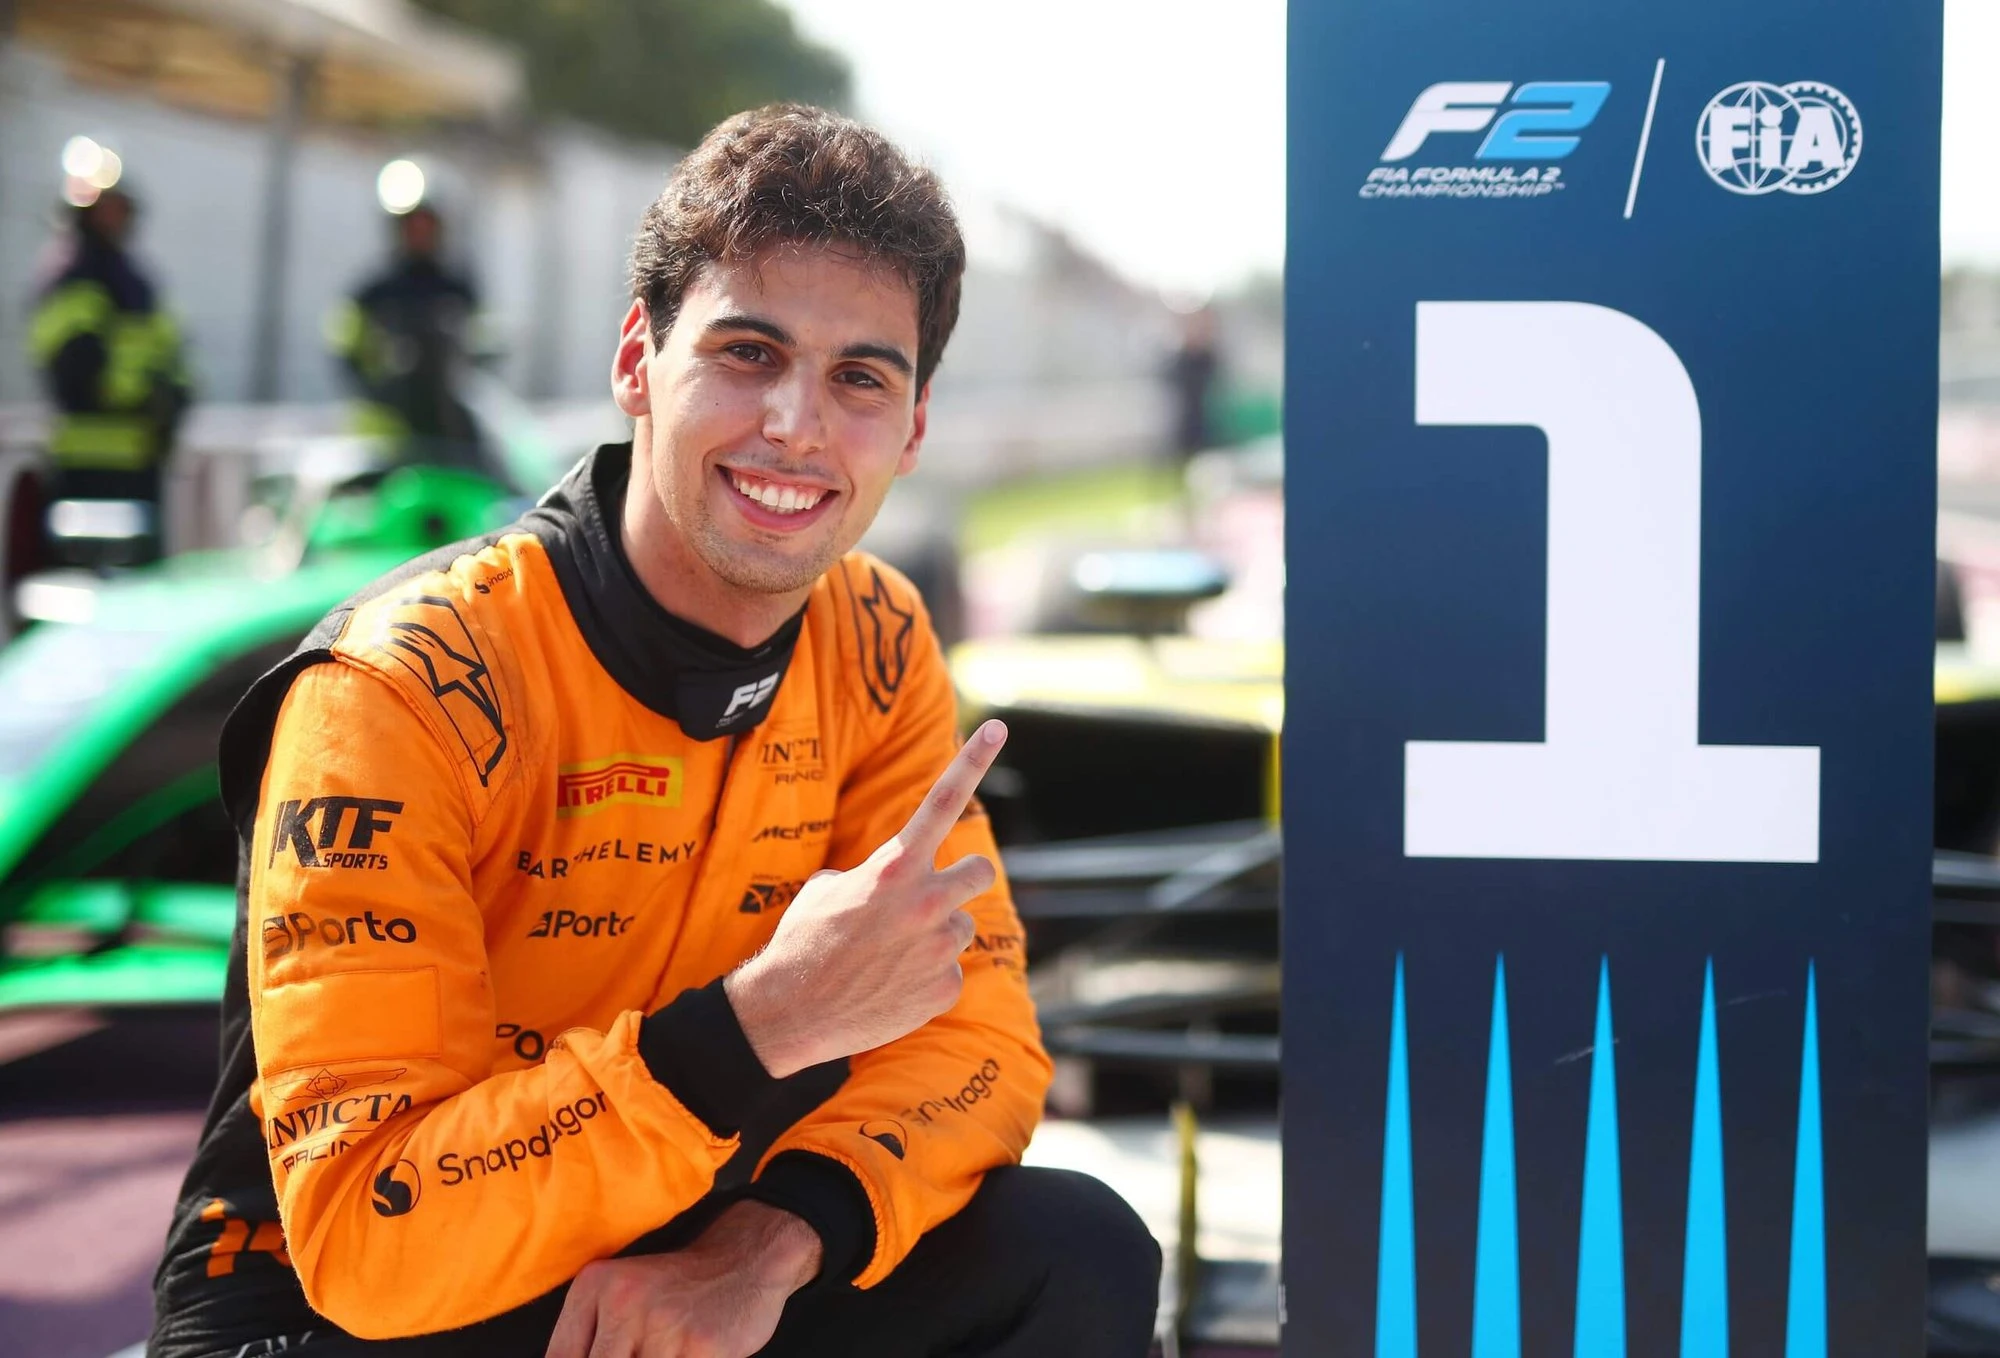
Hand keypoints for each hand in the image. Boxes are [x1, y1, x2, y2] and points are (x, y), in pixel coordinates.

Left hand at [544, 1200, 820, 1357]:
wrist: (746, 1257)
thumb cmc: (677, 1287)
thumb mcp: (621, 1294)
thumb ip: (589, 1337)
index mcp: (594, 1286)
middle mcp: (622, 1301)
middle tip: (643, 1355)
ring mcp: (662, 1325)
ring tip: (665, 1351)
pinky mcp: (699, 1347)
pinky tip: (686, 1354)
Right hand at [726, 719, 1006, 1077]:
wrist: (789, 1013)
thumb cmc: (803, 941)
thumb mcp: (827, 889)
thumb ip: (873, 874)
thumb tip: (891, 882)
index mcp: (895, 866)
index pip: (942, 801)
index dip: (973, 760)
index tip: (999, 726)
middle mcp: (926, 900)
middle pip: (980, 872)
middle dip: (964, 879)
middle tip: (936, 895)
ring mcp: (940, 946)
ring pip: (959, 927)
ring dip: (935, 935)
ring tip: (891, 955)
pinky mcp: (946, 988)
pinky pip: (947, 973)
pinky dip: (924, 979)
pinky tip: (890, 988)